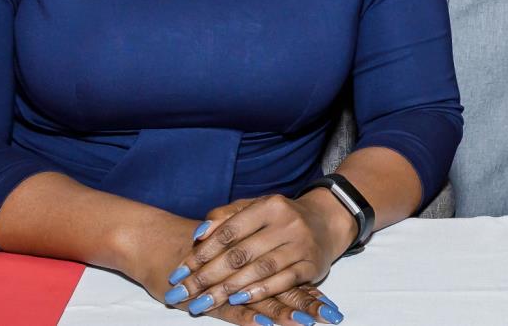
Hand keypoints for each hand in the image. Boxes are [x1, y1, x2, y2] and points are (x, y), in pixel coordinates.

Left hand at [167, 193, 352, 320]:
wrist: (327, 221)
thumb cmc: (281, 218)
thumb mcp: (255, 208)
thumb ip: (225, 218)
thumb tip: (198, 236)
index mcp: (269, 205)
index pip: (229, 231)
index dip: (201, 253)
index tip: (179, 272)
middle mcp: (287, 222)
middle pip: (240, 254)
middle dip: (207, 277)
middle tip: (183, 294)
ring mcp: (301, 244)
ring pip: (259, 270)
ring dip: (227, 289)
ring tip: (203, 303)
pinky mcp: (312, 265)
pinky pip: (282, 281)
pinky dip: (258, 292)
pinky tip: (237, 301)